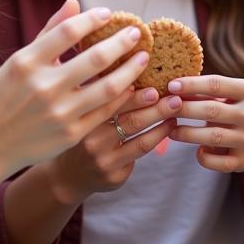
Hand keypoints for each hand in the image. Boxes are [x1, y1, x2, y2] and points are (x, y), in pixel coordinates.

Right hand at [0, 0, 151, 176]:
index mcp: (26, 63)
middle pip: (95, 58)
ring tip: (143, 57)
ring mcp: (59, 112)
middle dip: (122, 42)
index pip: (68, 31)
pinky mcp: (71, 134)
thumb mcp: (18, 62)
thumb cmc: (2, 98)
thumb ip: (49, 32)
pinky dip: (122, 96)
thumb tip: (74, 3)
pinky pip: (105, 111)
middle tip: (137, 32)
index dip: (92, 19)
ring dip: (131, 70)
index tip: (109, 14)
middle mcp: (44, 86)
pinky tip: (131, 85)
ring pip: (108, 87)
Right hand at [43, 86, 182, 203]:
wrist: (67, 176)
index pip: (112, 103)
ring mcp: (103, 160)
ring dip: (162, 126)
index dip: (135, 93)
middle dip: (157, 108)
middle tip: (176, 98)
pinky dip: (157, 140)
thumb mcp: (82, 112)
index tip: (155, 83)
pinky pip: (139, 156)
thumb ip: (100, 94)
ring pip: (141, 141)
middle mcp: (91, 141)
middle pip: (131, 121)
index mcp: (82, 119)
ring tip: (176, 113)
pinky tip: (167, 129)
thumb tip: (129, 66)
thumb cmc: (83, 133)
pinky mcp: (114, 176)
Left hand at [165, 75, 243, 173]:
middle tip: (163, 109)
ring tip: (170, 131)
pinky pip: (218, 162)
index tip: (170, 86)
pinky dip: (203, 157)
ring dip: (187, 134)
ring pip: (213, 136)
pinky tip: (197, 151)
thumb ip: (205, 92)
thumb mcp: (230, 96)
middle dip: (183, 109)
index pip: (216, 84)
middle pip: (212, 110)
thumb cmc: (237, 111)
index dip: (191, 84)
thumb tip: (171, 87)